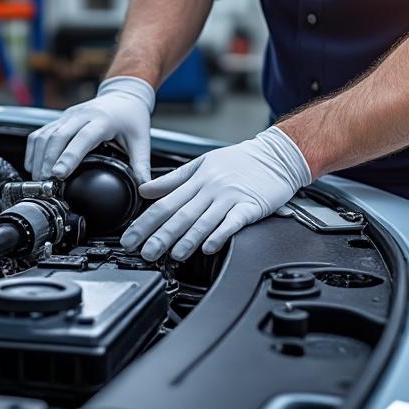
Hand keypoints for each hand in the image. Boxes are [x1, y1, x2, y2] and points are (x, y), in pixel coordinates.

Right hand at [24, 76, 154, 183]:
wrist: (124, 95)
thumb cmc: (132, 117)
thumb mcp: (141, 141)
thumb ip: (141, 166)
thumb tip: (145, 189)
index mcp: (103, 120)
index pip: (82, 138)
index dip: (69, 156)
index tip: (59, 174)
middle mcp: (81, 115)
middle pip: (58, 136)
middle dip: (48, 161)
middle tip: (46, 183)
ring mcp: (68, 116)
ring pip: (45, 134)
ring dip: (39, 157)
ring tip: (39, 179)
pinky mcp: (60, 119)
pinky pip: (40, 133)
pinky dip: (34, 150)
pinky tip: (34, 166)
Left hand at [119, 127, 311, 260]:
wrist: (277, 154)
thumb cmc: (240, 160)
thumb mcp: (202, 163)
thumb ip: (172, 179)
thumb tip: (146, 190)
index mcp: (197, 179)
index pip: (164, 203)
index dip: (145, 222)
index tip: (131, 238)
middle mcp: (211, 188)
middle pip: (180, 215)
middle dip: (160, 236)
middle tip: (145, 252)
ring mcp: (230, 198)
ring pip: (204, 220)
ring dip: (187, 240)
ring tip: (173, 254)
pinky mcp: (250, 207)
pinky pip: (232, 222)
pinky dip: (220, 235)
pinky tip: (209, 247)